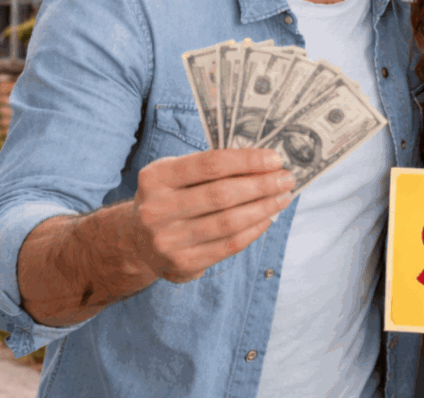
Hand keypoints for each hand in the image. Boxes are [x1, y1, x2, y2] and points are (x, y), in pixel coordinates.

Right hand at [130, 149, 294, 282]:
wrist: (137, 241)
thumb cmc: (170, 197)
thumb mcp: (176, 175)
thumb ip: (211, 168)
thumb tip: (263, 163)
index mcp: (156, 177)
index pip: (210, 164)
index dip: (247, 160)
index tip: (275, 159)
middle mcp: (157, 209)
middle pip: (222, 194)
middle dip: (262, 185)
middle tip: (286, 179)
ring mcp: (168, 240)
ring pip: (228, 222)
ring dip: (263, 208)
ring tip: (282, 197)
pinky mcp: (182, 264)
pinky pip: (228, 245)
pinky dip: (254, 230)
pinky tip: (268, 218)